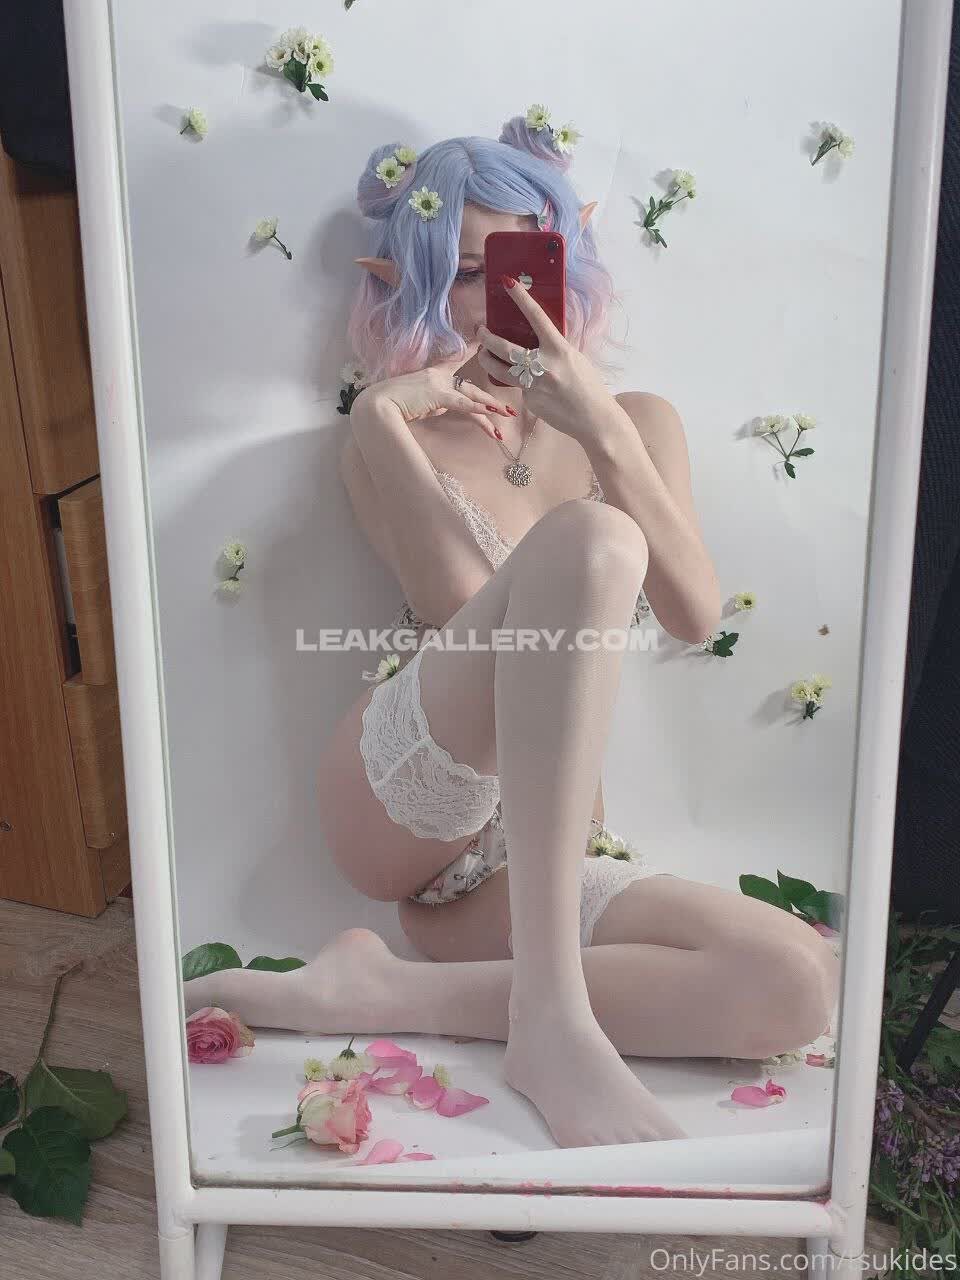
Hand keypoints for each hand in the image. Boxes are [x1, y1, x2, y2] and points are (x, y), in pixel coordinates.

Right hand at [353, 341, 514, 439]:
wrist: (377, 405)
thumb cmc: (390, 404)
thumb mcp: (415, 402)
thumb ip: (431, 404)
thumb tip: (442, 409)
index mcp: (431, 374)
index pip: (454, 360)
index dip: (470, 350)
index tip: (481, 339)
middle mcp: (437, 376)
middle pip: (469, 386)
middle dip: (489, 397)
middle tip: (506, 406)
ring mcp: (438, 384)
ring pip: (471, 396)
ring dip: (490, 407)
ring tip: (506, 415)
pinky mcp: (438, 395)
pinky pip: (463, 403)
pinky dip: (477, 409)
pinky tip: (490, 415)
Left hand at [476, 277, 615, 444]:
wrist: (594, 419)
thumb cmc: (588, 387)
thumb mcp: (574, 359)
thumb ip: (555, 348)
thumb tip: (537, 339)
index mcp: (559, 349)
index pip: (536, 316)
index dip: (521, 298)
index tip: (508, 283)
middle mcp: (544, 365)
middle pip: (503, 347)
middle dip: (486, 337)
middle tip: (480, 331)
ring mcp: (534, 385)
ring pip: (498, 370)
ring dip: (486, 359)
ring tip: (483, 353)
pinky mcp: (529, 401)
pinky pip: (517, 388)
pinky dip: (518, 384)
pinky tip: (528, 386)